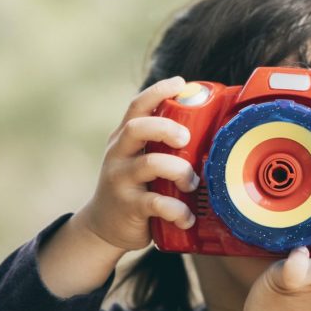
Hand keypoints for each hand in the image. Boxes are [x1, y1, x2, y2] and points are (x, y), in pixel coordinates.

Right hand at [75, 76, 201, 251]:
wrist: (104, 227)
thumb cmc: (134, 188)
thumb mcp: (140, 161)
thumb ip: (161, 146)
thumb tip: (206, 130)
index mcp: (124, 139)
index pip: (136, 106)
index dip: (157, 91)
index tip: (180, 83)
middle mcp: (118, 155)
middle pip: (137, 128)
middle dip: (166, 128)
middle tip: (186, 138)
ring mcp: (120, 180)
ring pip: (150, 164)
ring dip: (180, 171)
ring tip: (191, 183)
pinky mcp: (128, 206)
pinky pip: (157, 203)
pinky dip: (178, 210)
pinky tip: (187, 217)